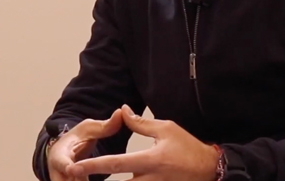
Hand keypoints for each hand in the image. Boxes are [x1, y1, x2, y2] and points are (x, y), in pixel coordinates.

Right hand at [47, 109, 123, 180]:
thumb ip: (105, 126)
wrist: (66, 151)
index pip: (61, 162)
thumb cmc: (77, 138)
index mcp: (60, 154)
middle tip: (84, 180)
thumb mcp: (88, 129)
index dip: (66, 167)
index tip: (72, 169)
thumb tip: (121, 113)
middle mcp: (58, 172)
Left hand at [67, 105, 219, 180]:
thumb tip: (122, 111)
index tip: (75, 167)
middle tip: (75, 179)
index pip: (115, 164)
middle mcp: (149, 180)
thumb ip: (140, 123)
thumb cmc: (187, 147)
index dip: (93, 166)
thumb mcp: (166, 129)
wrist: (209, 170)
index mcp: (150, 160)